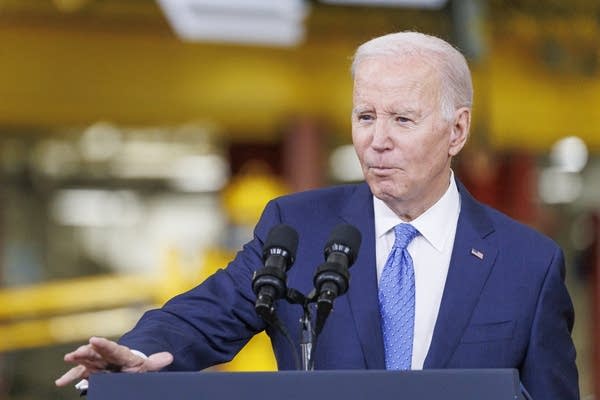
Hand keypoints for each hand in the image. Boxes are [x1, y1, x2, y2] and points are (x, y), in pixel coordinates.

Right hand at [55, 336, 172, 386]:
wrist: (128, 367)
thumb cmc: (137, 367)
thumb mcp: (147, 366)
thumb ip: (155, 362)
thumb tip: (170, 357)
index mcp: (122, 354)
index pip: (113, 349)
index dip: (104, 345)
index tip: (94, 339)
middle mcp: (108, 356)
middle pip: (97, 354)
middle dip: (87, 352)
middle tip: (77, 352)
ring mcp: (98, 363)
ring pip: (87, 361)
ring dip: (78, 360)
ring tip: (69, 358)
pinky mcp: (91, 371)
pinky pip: (79, 374)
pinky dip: (70, 377)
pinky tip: (59, 382)